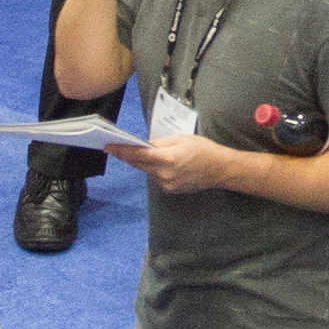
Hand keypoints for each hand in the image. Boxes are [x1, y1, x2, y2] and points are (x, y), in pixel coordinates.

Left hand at [123, 121, 244, 193]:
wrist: (220, 170)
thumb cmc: (203, 149)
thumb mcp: (182, 138)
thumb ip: (160, 142)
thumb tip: (144, 144)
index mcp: (167, 158)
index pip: (138, 154)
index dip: (122, 150)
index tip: (108, 146)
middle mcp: (164, 174)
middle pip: (139, 164)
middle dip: (126, 155)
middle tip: (113, 147)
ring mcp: (166, 184)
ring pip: (146, 171)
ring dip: (140, 162)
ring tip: (133, 152)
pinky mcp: (170, 190)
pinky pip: (155, 177)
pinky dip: (152, 169)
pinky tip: (155, 162)